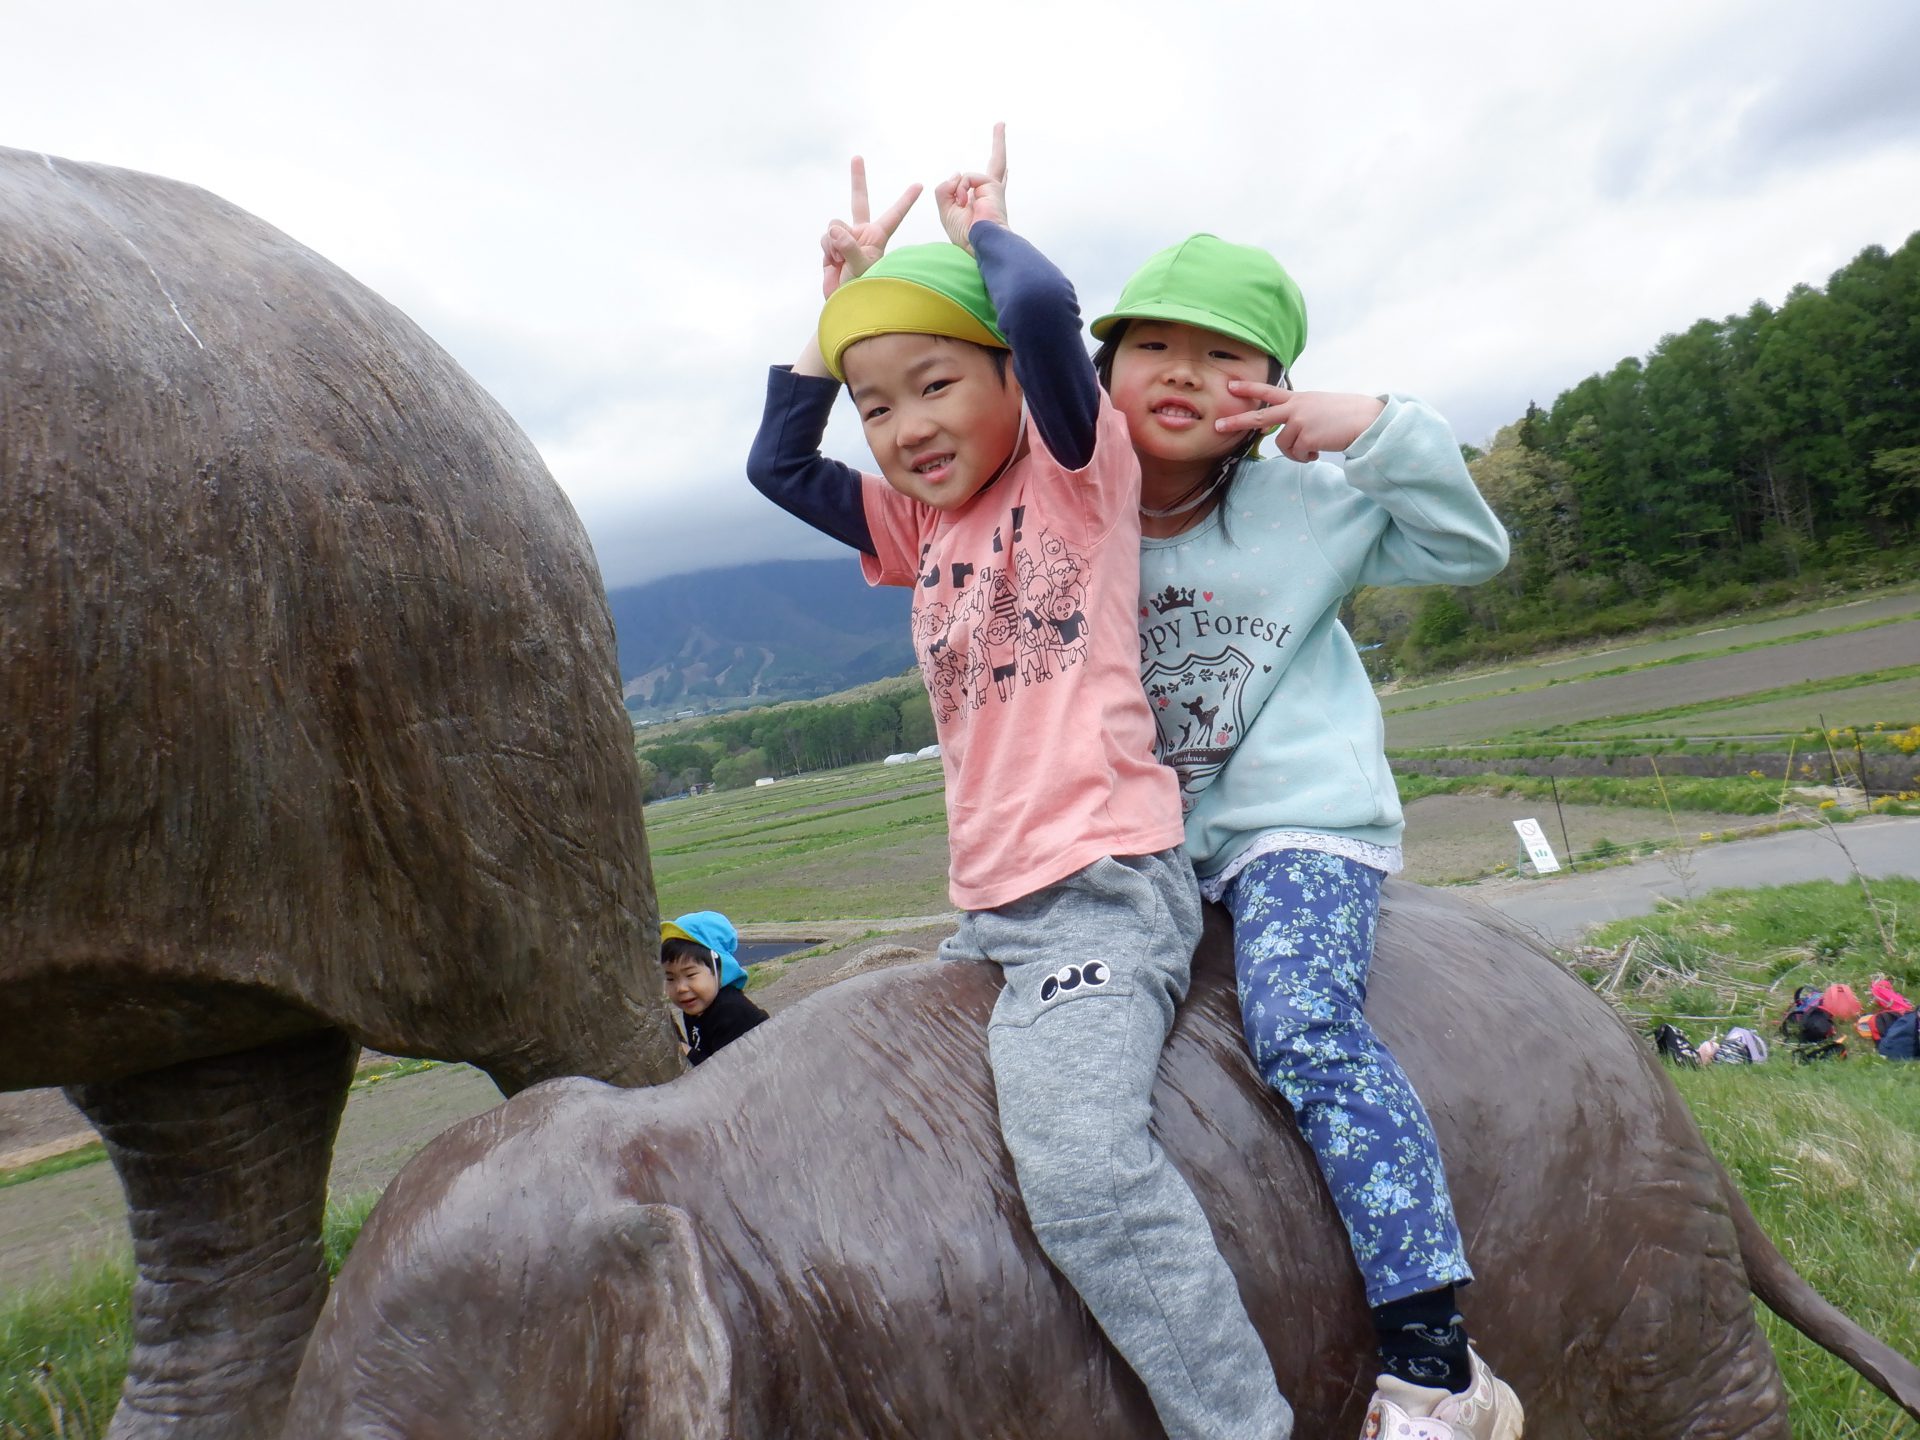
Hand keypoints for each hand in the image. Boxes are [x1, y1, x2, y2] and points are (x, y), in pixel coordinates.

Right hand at [821, 156, 921, 298]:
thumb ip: (849, 247)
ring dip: (834, 244)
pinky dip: (827, 249)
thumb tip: (835, 230)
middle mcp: (862, 232)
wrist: (844, 302)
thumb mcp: (861, 268)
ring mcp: (846, 237)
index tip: (919, 185)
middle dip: (857, 179)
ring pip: (834, 225)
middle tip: (857, 157)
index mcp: (877, 236)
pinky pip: (826, 237)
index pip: (895, 214)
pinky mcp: (831, 244)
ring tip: (841, 261)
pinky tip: (833, 262)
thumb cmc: (862, 289)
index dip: (906, 200)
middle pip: (859, 200)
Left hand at [935, 122, 1007, 251]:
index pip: (989, 186)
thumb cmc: (965, 235)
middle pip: (997, 164)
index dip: (998, 177)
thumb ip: (946, 189)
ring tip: (962, 207)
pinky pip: (963, 179)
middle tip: (1000, 124)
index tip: (1007, 170)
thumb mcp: (946, 210)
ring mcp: (992, 188)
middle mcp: (991, 194)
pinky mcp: (991, 184)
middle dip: (998, 143)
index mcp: (983, 202)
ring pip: (965, 177)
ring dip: (956, 193)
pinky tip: (965, 202)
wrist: (979, 243)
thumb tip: (956, 173)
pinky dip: (960, 190)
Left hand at [1216, 385, 1385, 461]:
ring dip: (1296, 452)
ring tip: (1312, 449)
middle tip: (1218, 425)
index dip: (1249, 388)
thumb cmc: (1346, 416)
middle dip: (1237, 421)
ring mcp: (1299, 421)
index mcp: (1299, 398)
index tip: (1230, 386)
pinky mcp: (1305, 437)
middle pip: (1259, 416)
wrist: (1366, 420)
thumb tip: (1284, 432)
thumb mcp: (1319, 406)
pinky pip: (1297, 455)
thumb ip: (1300, 413)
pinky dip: (1306, 458)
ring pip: (1283, 445)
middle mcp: (1295, 407)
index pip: (1269, 391)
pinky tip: (1319, 452)